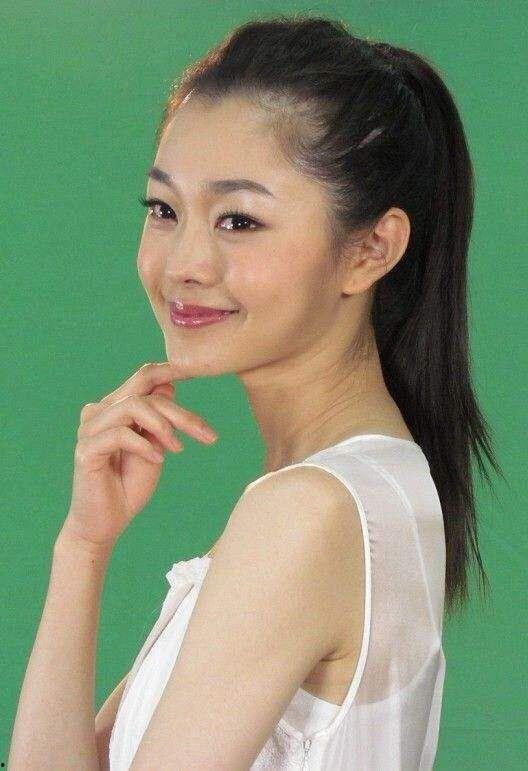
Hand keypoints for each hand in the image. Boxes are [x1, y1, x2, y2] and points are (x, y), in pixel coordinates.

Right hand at [58, 361, 217, 550]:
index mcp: (114, 407)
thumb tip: (170, 385)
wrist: (108, 522)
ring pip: (133, 406)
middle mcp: (98, 412)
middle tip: (207, 435)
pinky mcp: (85, 450)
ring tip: (178, 448)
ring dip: (163, 426)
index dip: (170, 370)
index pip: (143, 379)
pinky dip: (144, 445)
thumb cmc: (130, 484)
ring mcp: (89, 430)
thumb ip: (159, 418)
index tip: (200, 371)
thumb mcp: (155, 446)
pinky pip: (120, 434)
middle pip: (143, 392)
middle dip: (180, 411)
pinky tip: (158, 460)